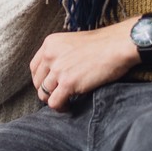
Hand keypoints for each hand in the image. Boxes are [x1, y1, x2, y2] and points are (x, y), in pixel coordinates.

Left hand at [29, 12, 151, 110]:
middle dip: (46, 91)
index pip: (34, 67)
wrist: (117, 45)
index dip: (41, 79)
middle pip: (37, 82)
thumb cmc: (102, 44)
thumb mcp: (73, 42)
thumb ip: (61, 54)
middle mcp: (50, 55)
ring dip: (54, 100)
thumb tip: (55, 73)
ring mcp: (58, 69)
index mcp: (50, 44)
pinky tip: (69, 106)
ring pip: (44, 94)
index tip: (50, 85)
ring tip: (65, 102)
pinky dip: (60, 107)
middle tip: (59, 95)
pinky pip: (54, 103)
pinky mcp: (68, 83)